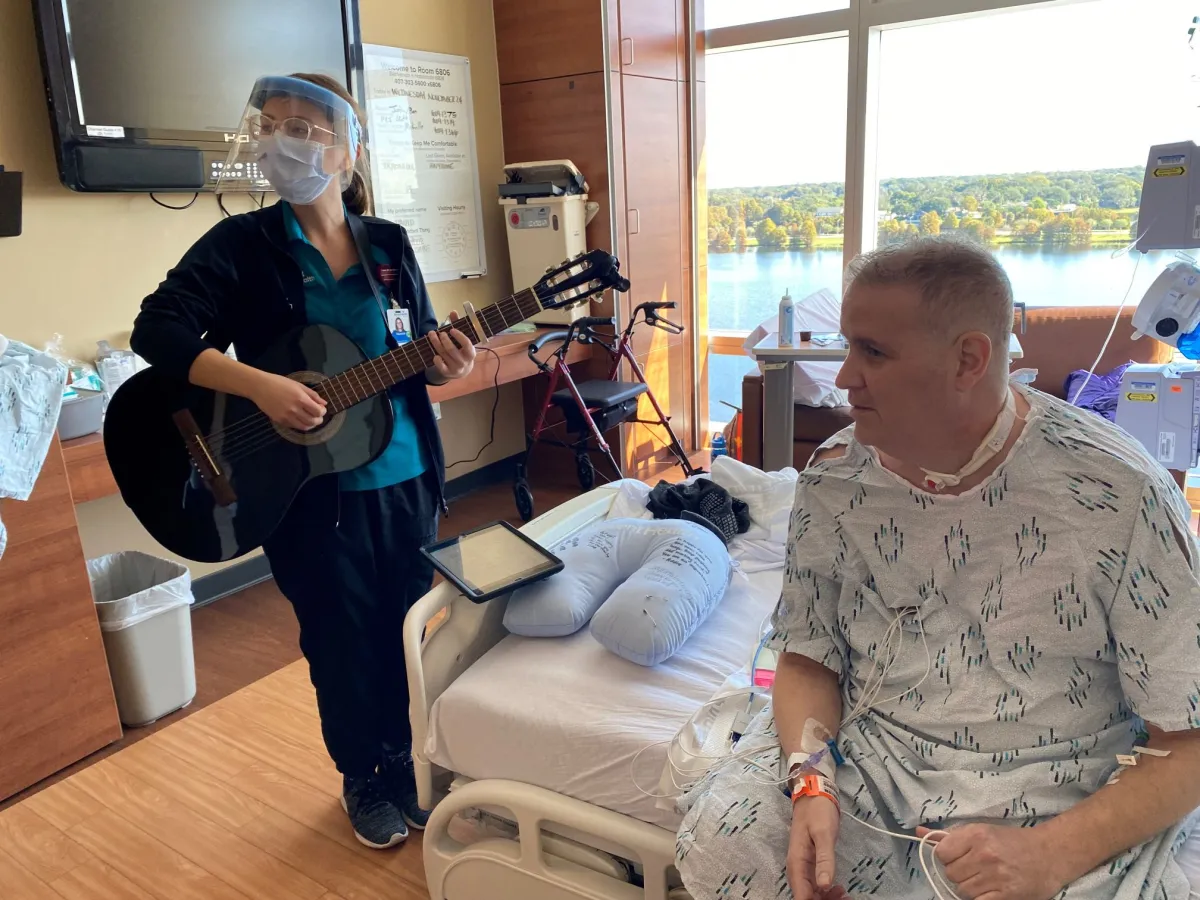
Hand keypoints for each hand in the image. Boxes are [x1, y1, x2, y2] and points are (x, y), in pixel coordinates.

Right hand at [249, 372, 325, 430]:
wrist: (259, 387)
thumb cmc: (279, 382)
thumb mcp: (298, 385)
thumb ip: (313, 395)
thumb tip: (324, 403)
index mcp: (301, 399)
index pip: (318, 412)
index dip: (323, 412)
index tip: (322, 409)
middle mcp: (294, 410)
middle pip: (313, 421)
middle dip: (319, 420)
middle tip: (318, 416)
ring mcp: (286, 417)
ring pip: (304, 427)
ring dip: (310, 424)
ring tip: (310, 419)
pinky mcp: (279, 421)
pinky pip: (294, 426)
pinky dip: (300, 424)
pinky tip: (300, 419)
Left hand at [428, 311, 475, 380]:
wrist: (462, 370)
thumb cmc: (462, 351)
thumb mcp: (463, 340)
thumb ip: (458, 325)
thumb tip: (453, 311)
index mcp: (471, 353)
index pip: (467, 344)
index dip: (459, 336)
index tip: (451, 330)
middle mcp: (464, 362)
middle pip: (451, 350)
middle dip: (444, 340)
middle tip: (440, 333)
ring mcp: (456, 368)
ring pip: (443, 355)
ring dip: (436, 343)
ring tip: (431, 334)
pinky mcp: (448, 373)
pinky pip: (440, 366)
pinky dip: (437, 360)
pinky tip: (435, 354)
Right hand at [788, 797, 847, 899]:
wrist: (813, 795)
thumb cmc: (818, 812)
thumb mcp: (823, 833)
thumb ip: (824, 860)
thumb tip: (825, 886)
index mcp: (797, 863)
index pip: (801, 896)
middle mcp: (797, 869)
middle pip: (806, 897)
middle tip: (845, 897)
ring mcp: (803, 867)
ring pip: (811, 893)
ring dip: (827, 898)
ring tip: (845, 894)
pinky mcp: (810, 864)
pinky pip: (816, 885)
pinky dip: (827, 891)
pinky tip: (840, 889)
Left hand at [917, 824, 1064, 899]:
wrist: (1050, 854)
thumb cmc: (1012, 841)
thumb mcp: (981, 831)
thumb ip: (949, 835)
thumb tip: (919, 832)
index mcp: (976, 835)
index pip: (941, 852)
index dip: (947, 857)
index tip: (958, 857)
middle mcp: (985, 854)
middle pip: (951, 873)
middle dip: (959, 873)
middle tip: (975, 869)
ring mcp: (996, 877)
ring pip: (962, 890)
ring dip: (969, 888)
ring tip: (985, 879)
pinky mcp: (1006, 896)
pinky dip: (979, 899)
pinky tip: (989, 890)